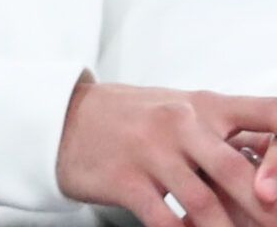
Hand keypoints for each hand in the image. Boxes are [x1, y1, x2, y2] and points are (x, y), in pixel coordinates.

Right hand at [57, 79, 276, 226]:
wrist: (63, 117)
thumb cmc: (134, 119)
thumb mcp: (183, 111)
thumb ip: (227, 134)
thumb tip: (270, 172)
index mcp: (205, 104)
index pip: (269, 113)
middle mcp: (180, 122)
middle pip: (238, 171)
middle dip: (266, 211)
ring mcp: (149, 151)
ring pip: (205, 204)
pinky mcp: (124, 179)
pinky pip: (166, 221)